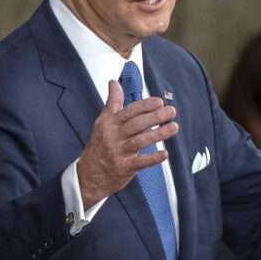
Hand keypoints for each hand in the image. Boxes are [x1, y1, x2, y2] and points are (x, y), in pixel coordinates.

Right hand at [77, 80, 178, 207]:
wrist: (87, 176)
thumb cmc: (98, 147)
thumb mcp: (102, 122)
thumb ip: (112, 103)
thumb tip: (114, 83)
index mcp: (109, 124)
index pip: (129, 111)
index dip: (145, 105)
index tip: (159, 101)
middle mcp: (114, 136)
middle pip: (137, 124)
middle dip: (156, 116)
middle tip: (171, 111)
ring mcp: (119, 152)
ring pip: (141, 141)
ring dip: (159, 134)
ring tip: (173, 127)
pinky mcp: (124, 168)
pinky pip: (141, 162)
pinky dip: (153, 158)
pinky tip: (165, 153)